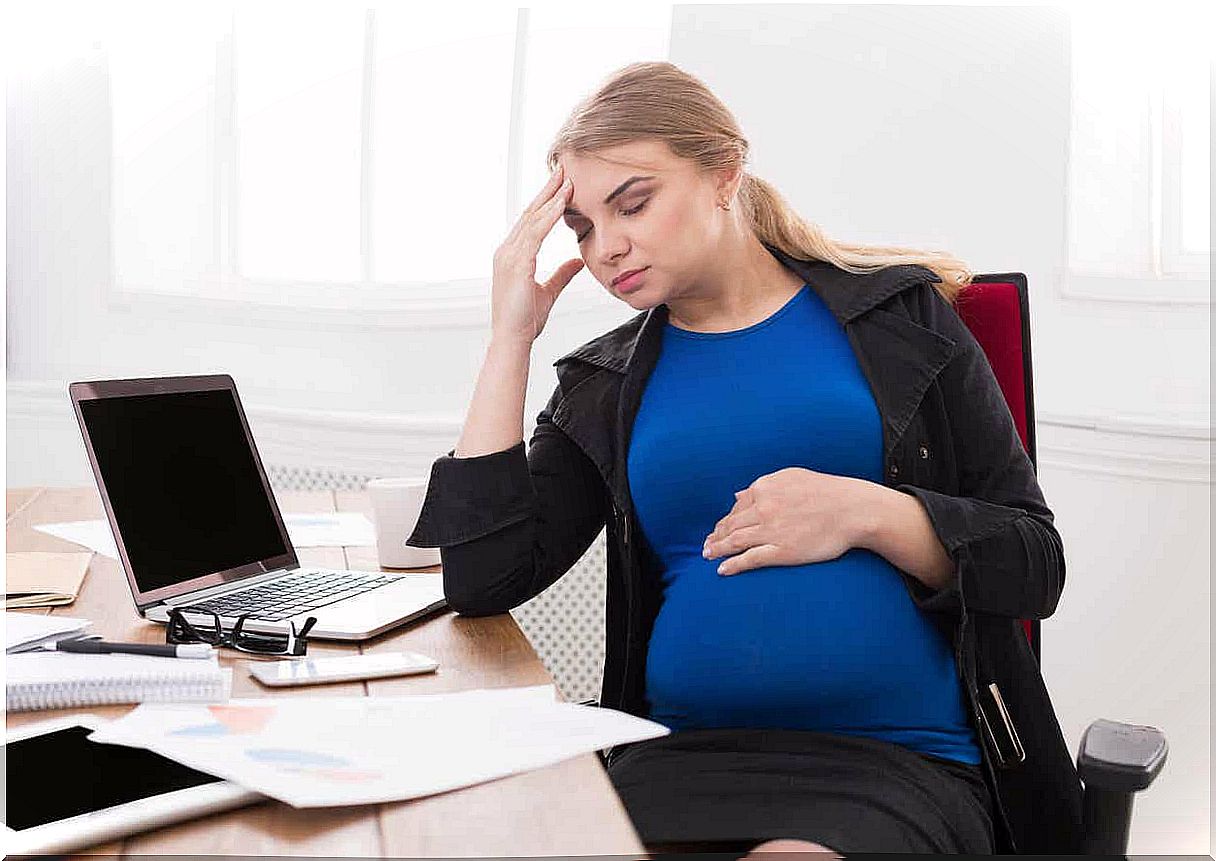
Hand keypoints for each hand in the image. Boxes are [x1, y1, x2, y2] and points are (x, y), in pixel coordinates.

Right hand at [491, 163, 585, 344]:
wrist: (513, 340)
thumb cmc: (525, 320)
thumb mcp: (548, 291)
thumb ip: (562, 274)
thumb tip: (578, 261)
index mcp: (513, 255)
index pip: (531, 221)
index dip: (547, 201)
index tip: (562, 184)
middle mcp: (507, 251)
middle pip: (530, 213)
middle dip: (547, 190)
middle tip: (563, 168)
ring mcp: (508, 256)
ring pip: (532, 219)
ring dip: (551, 198)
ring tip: (567, 179)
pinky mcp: (516, 264)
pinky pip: (534, 234)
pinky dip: (548, 216)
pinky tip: (561, 203)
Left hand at [702, 467, 874, 575]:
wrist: (854, 509)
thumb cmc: (827, 491)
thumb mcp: (792, 477)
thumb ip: (763, 485)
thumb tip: (738, 494)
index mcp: (764, 488)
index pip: (736, 507)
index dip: (724, 521)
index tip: (718, 530)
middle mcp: (763, 508)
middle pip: (730, 525)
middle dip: (715, 536)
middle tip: (707, 546)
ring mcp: (771, 530)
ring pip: (734, 541)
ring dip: (717, 550)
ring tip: (708, 556)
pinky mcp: (782, 551)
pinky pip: (750, 559)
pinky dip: (733, 565)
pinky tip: (722, 570)